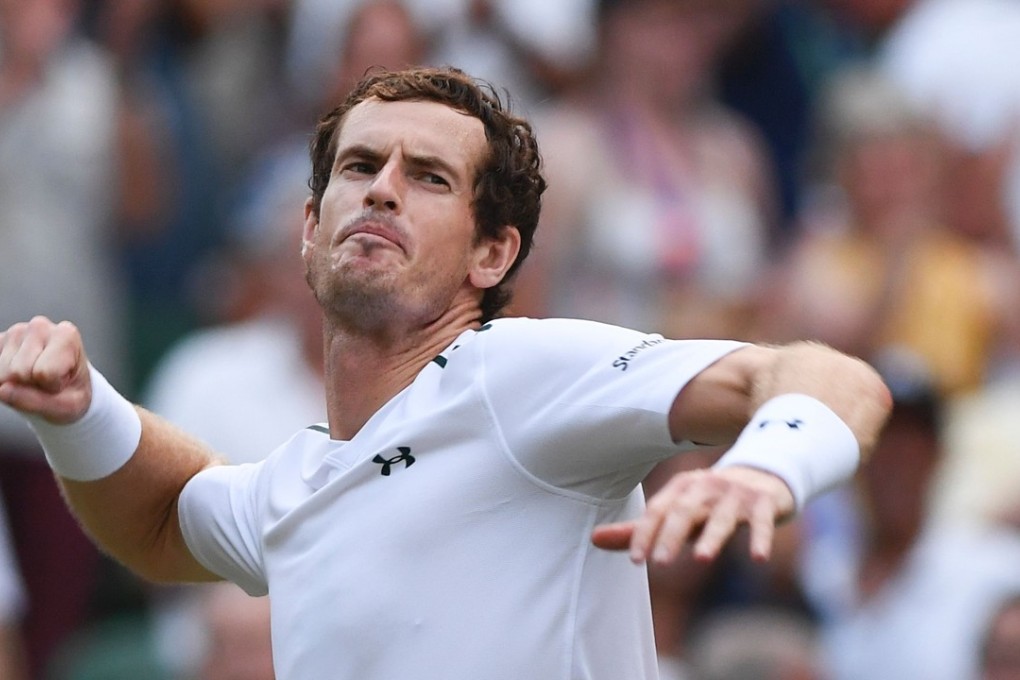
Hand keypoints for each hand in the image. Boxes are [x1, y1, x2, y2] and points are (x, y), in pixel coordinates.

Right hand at [0, 316, 91, 423]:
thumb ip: (37, 401)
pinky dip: (3, 379)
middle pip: (18, 372)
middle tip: (45, 381)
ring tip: (34, 377)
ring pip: (2, 373)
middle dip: (30, 385)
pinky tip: (19, 372)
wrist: (64, 386)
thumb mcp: (68, 405)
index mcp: (65, 334)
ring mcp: (16, 331)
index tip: (60, 382)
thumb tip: (2, 390)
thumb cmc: (71, 392)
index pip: (44, 372)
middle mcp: (40, 326)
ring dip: (15, 383)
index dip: (50, 386)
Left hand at [591, 466, 794, 564]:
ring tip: (702, 560)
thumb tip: (593, 540)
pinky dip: (761, 539)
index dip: (644, 534)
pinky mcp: (764, 503)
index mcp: (680, 489)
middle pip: (685, 511)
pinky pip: (762, 522)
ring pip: (722, 518)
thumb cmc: (708, 502)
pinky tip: (759, 559)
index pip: (656, 511)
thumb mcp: (674, 513)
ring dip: (712, 538)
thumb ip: (637, 530)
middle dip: (672, 536)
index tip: (636, 561)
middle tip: (660, 563)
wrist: (764, 473)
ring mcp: (736, 495)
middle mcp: (706, 488)